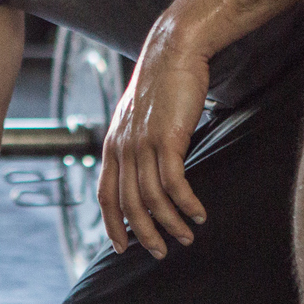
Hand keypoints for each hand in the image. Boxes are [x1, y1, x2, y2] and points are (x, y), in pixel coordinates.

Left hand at [98, 38, 209, 257]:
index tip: (123, 247)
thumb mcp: (139, 117)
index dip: (112, 224)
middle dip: (145, 233)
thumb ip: (137, 143)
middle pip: (129, 204)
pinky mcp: (167, 138)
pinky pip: (174, 183)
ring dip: (170, 223)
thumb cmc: (162, 84)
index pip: (105, 195)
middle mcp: (123, 148)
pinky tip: (199, 213)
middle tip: (161, 252)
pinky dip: (186, 203)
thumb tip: (145, 168)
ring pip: (152, 198)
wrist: (173, 51)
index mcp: (112, 145)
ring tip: (187, 237)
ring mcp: (143, 144)